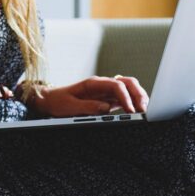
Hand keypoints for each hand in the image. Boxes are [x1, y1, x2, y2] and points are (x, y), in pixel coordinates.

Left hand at [34, 76, 148, 117]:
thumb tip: (105, 109)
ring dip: (139, 98)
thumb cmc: (58, 102)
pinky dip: (133, 104)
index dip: (126, 97)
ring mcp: (106, 92)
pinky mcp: (107, 100)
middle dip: (138, 94)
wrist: (50, 100)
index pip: (116, 85)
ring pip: (129, 90)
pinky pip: (125, 99)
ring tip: (144, 111)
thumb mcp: (69, 106)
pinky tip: (137, 112)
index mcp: (94, 83)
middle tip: (144, 109)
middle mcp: (103, 85)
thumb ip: (87, 107)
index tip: (130, 110)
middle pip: (128, 83)